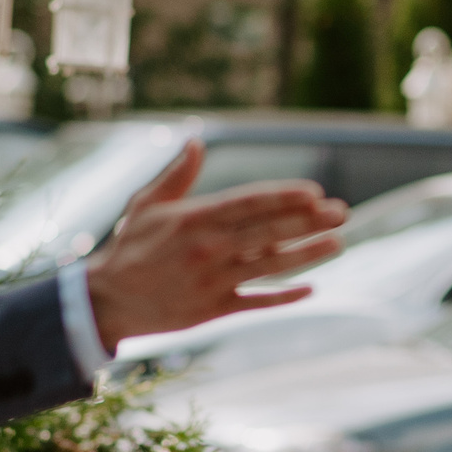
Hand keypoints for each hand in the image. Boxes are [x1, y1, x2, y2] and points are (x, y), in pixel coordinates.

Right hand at [82, 139, 348, 345]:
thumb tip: (197, 142)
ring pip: (270, 266)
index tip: (314, 191)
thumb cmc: (130, 247)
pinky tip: (311, 289)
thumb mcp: (147, 204)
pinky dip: (283, 297)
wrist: (108, 301)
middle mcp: (208, 248)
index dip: (283, 197)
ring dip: (308, 255)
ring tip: (339, 243)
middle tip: (342, 213)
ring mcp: (213, 280)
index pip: (248, 203)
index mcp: (195, 219)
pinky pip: (256, 302)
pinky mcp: (214, 309)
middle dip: (308, 222)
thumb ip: (177, 175)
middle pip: (268, 232)